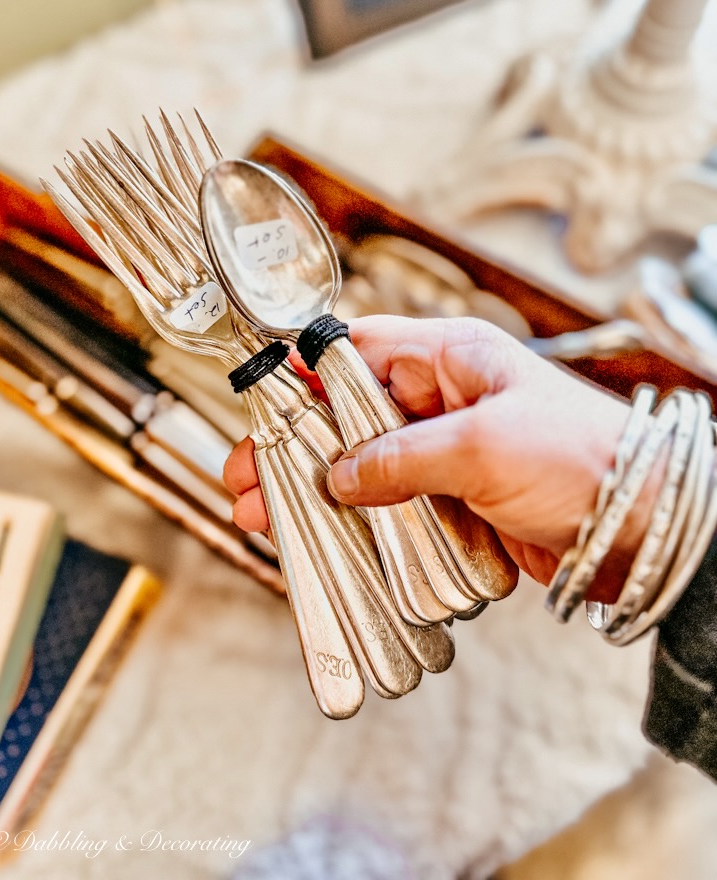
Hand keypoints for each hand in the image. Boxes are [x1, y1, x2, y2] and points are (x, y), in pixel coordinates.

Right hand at [224, 316, 660, 601]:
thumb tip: (338, 477)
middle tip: (249, 478)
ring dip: (319, 492)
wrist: (645, 530)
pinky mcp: (460, 499)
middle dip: (298, 448)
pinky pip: (395, 506)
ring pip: (367, 467)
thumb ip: (399, 458)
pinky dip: (359, 523)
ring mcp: (452, 453)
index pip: (363, 352)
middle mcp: (447, 401)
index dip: (309, 374)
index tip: (265, 400)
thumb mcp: (482, 447)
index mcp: (454, 359)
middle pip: (352, 417)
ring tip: (268, 518)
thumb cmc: (584, 462)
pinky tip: (324, 542)